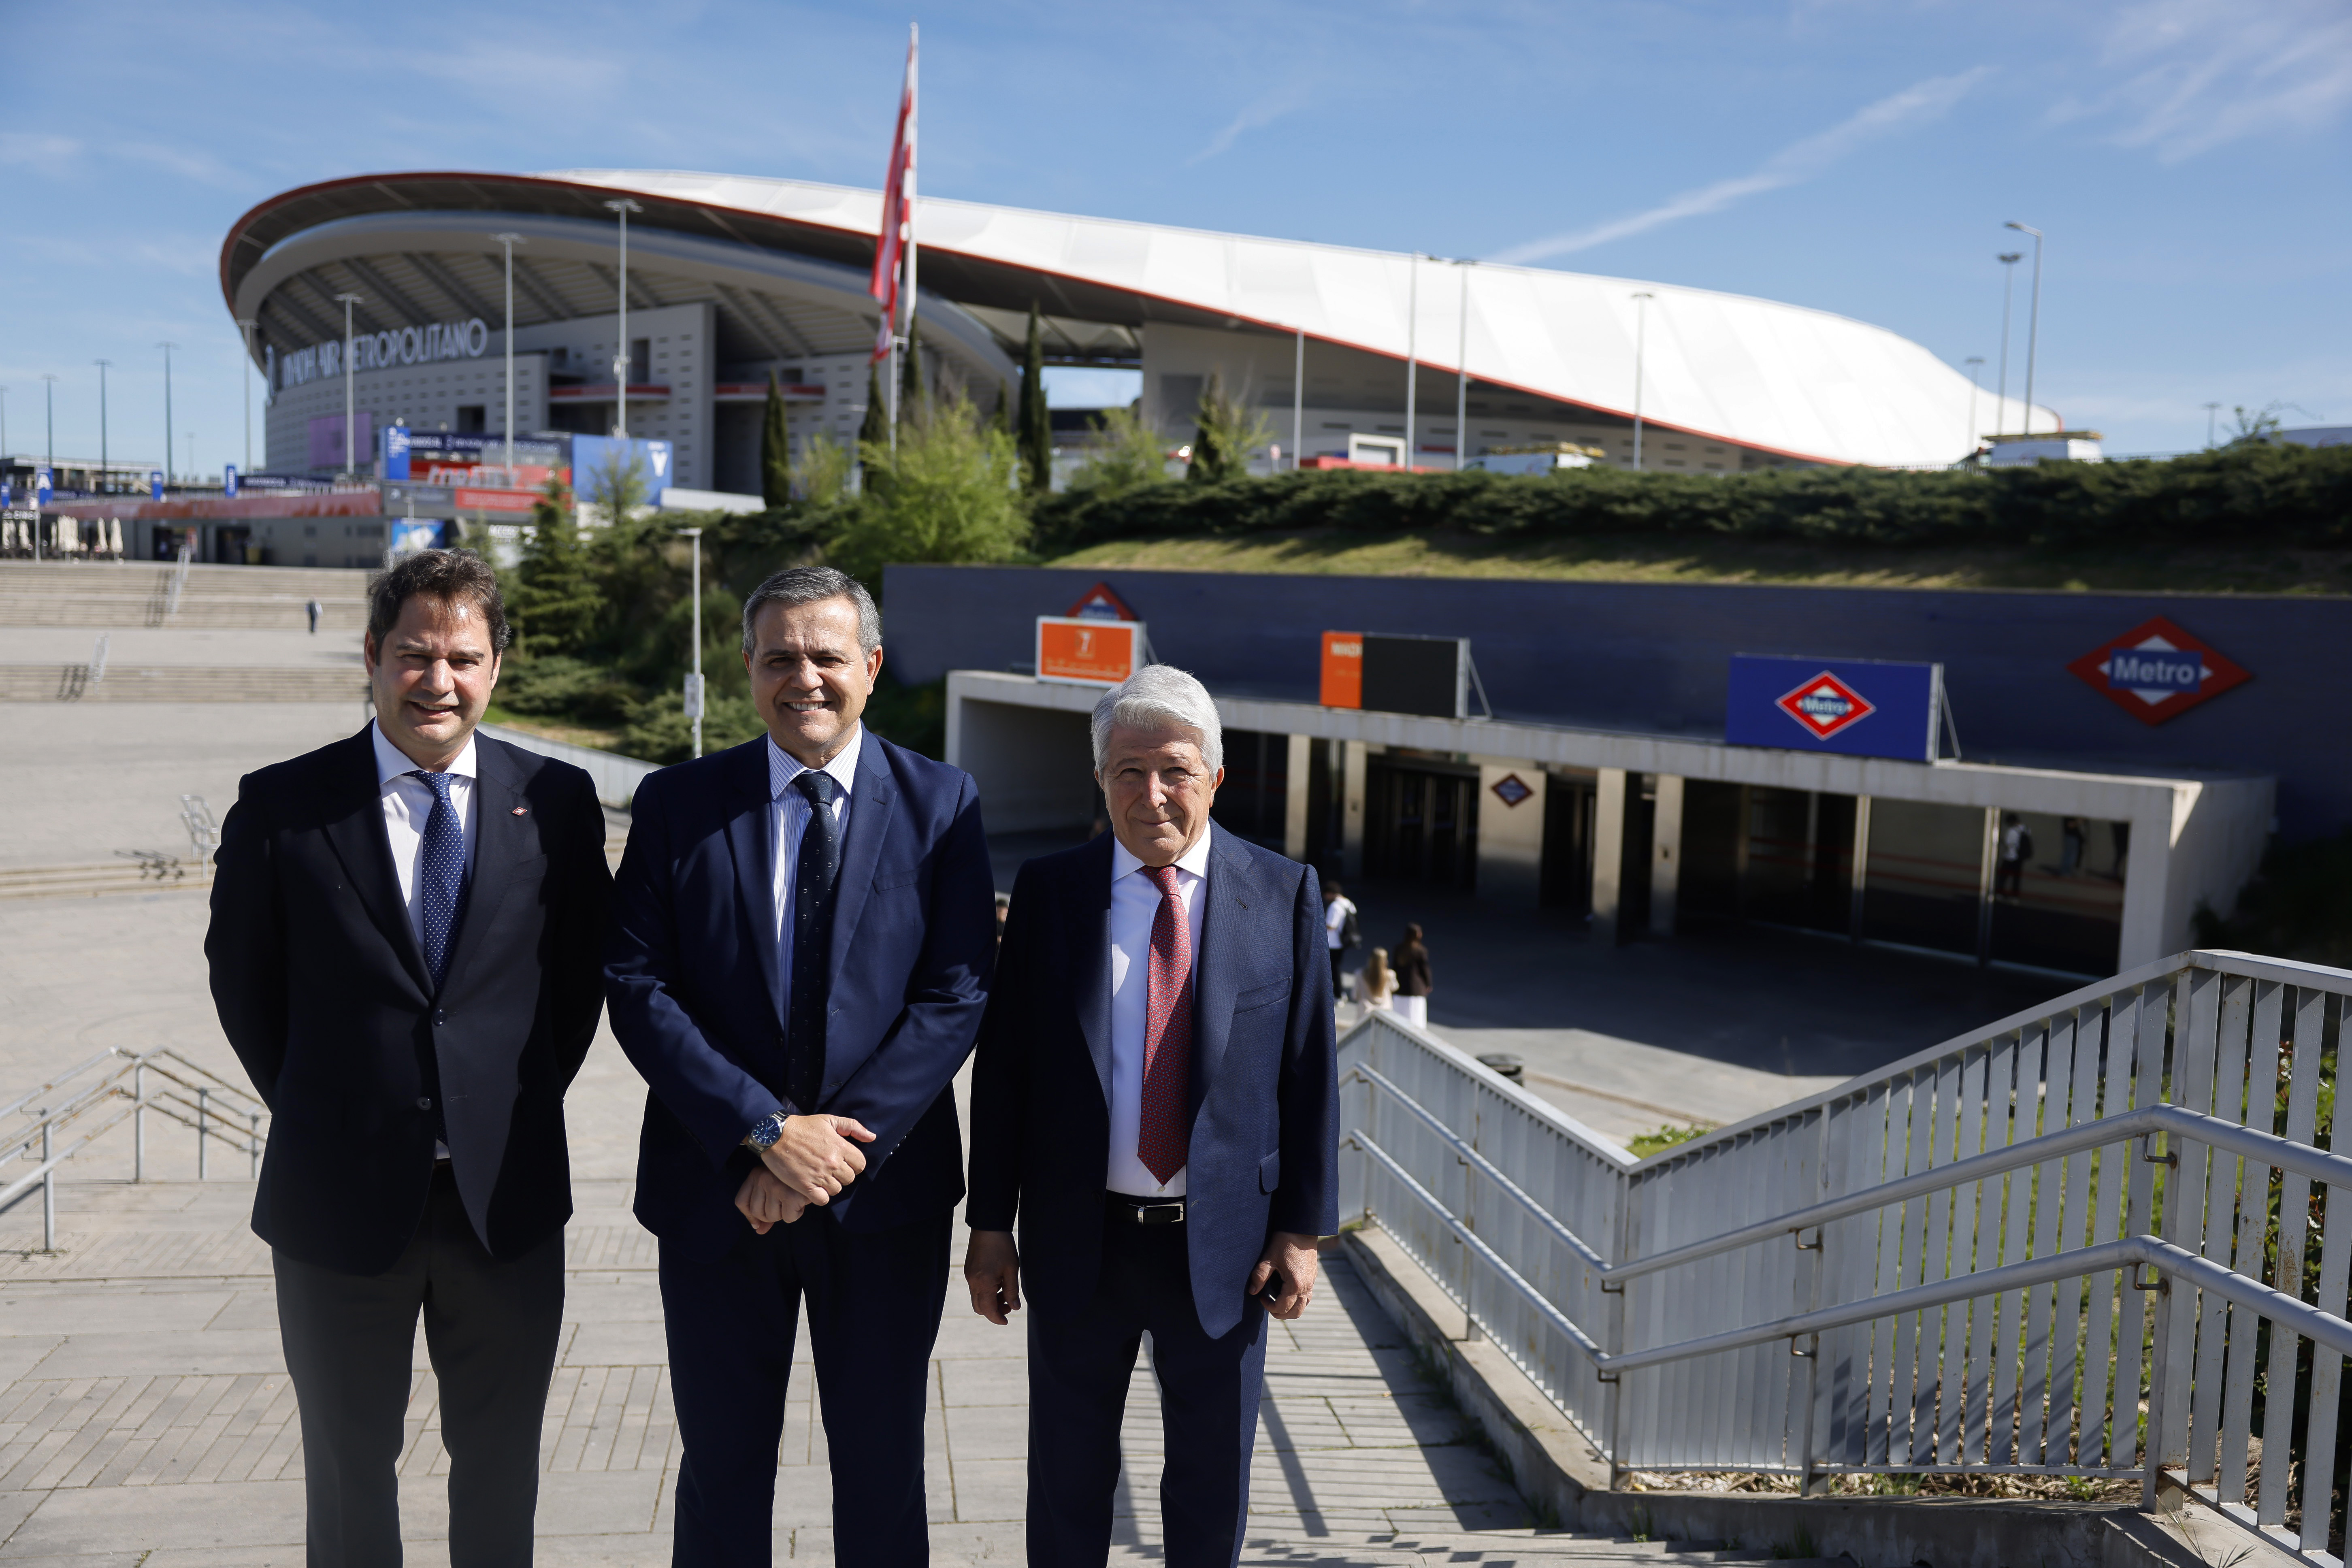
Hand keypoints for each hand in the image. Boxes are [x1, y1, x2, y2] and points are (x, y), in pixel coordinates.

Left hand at [734, 1166, 807, 1233]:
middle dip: (771, 1215)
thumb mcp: (774, 1187)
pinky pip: (788, 1218)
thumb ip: (764, 1208)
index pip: (741, 1202)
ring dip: (784, 1213)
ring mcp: (776, 1187)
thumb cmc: (793, 1179)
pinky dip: (796, 1214)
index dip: (749, 1216)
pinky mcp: (791, 1195)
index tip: (758, 1223)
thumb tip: (758, 1230)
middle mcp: (764, 1178)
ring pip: (772, 1217)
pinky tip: (801, 1201)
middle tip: (784, 1203)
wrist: (815, 1166)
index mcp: (756, 1174)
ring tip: (793, 1199)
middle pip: (757, 1212)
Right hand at [757, 1114, 874, 1205]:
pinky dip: (820, 1196)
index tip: (844, 1162)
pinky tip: (814, 1187)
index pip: (861, 1164)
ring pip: (837, 1190)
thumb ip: (852, 1127)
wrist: (775, 1135)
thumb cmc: (803, 1126)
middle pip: (850, 1178)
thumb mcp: (829, 1120)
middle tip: (831, 1169)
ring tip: (821, 1177)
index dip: (854, 1164)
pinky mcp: (805, 1186)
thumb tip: (872, 1137)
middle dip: (842, 1175)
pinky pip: (822, 1200)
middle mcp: (833, 1163)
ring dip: (831, 1185)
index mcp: (841, 1147)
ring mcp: (819, 1175)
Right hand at [963, 1229, 1021, 1324]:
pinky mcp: (968, 1270)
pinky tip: (997, 1282)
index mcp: (984, 1284)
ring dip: (990, 1301)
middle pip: (980, 1307)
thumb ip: (1012, 1291)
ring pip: (977, 1298)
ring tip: (1005, 1293)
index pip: (988, 1310)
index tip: (1006, 1321)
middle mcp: (972, 1282)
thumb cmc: (1002, 1246)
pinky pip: (975, 1288)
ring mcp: (968, 1276)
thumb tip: (1015, 1307)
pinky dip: (985, 1291)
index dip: (997, 1318)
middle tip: (1009, 1306)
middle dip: (993, 1311)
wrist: (988, 1226)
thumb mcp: (1011, 1269)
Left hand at [1247, 1231, 1320, 1319]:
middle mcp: (1306, 1287)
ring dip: (1290, 1309)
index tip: (1260, 1297)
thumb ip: (1259, 1276)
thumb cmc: (1285, 1242)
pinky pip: (1307, 1297)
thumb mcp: (1269, 1258)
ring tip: (1277, 1300)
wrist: (1302, 1229)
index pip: (1282, 1308)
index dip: (1268, 1306)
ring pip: (1303, 1306)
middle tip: (1268, 1303)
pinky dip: (1297, 1301)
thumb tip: (1252, 1290)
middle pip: (1295, 1313)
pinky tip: (1287, 1292)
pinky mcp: (1313, 1278)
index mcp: (1295, 1285)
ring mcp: (1311, 1283)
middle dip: (1280, 1313)